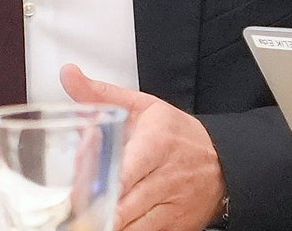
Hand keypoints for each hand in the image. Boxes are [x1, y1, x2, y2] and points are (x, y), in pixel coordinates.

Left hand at [62, 64, 225, 230]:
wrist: (222, 162)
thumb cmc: (177, 134)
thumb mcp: (141, 107)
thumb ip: (100, 94)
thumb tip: (69, 74)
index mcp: (156, 143)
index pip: (124, 171)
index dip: (100, 184)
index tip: (81, 189)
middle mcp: (166, 177)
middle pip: (125, 205)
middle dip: (98, 209)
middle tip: (77, 209)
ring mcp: (173, 206)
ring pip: (135, 226)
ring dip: (112, 224)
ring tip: (92, 218)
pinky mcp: (177, 226)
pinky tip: (114, 223)